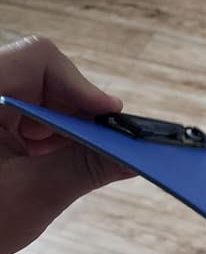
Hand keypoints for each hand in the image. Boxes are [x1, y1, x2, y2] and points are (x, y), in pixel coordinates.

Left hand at [0, 36, 131, 253]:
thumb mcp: (35, 195)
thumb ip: (87, 167)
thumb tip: (133, 154)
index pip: (39, 59)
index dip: (79, 84)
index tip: (109, 117)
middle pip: (41, 76)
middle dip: (73, 112)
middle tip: (93, 147)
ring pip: (36, 96)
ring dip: (60, 127)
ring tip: (56, 163)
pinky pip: (24, 113)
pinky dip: (44, 137)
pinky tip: (42, 163)